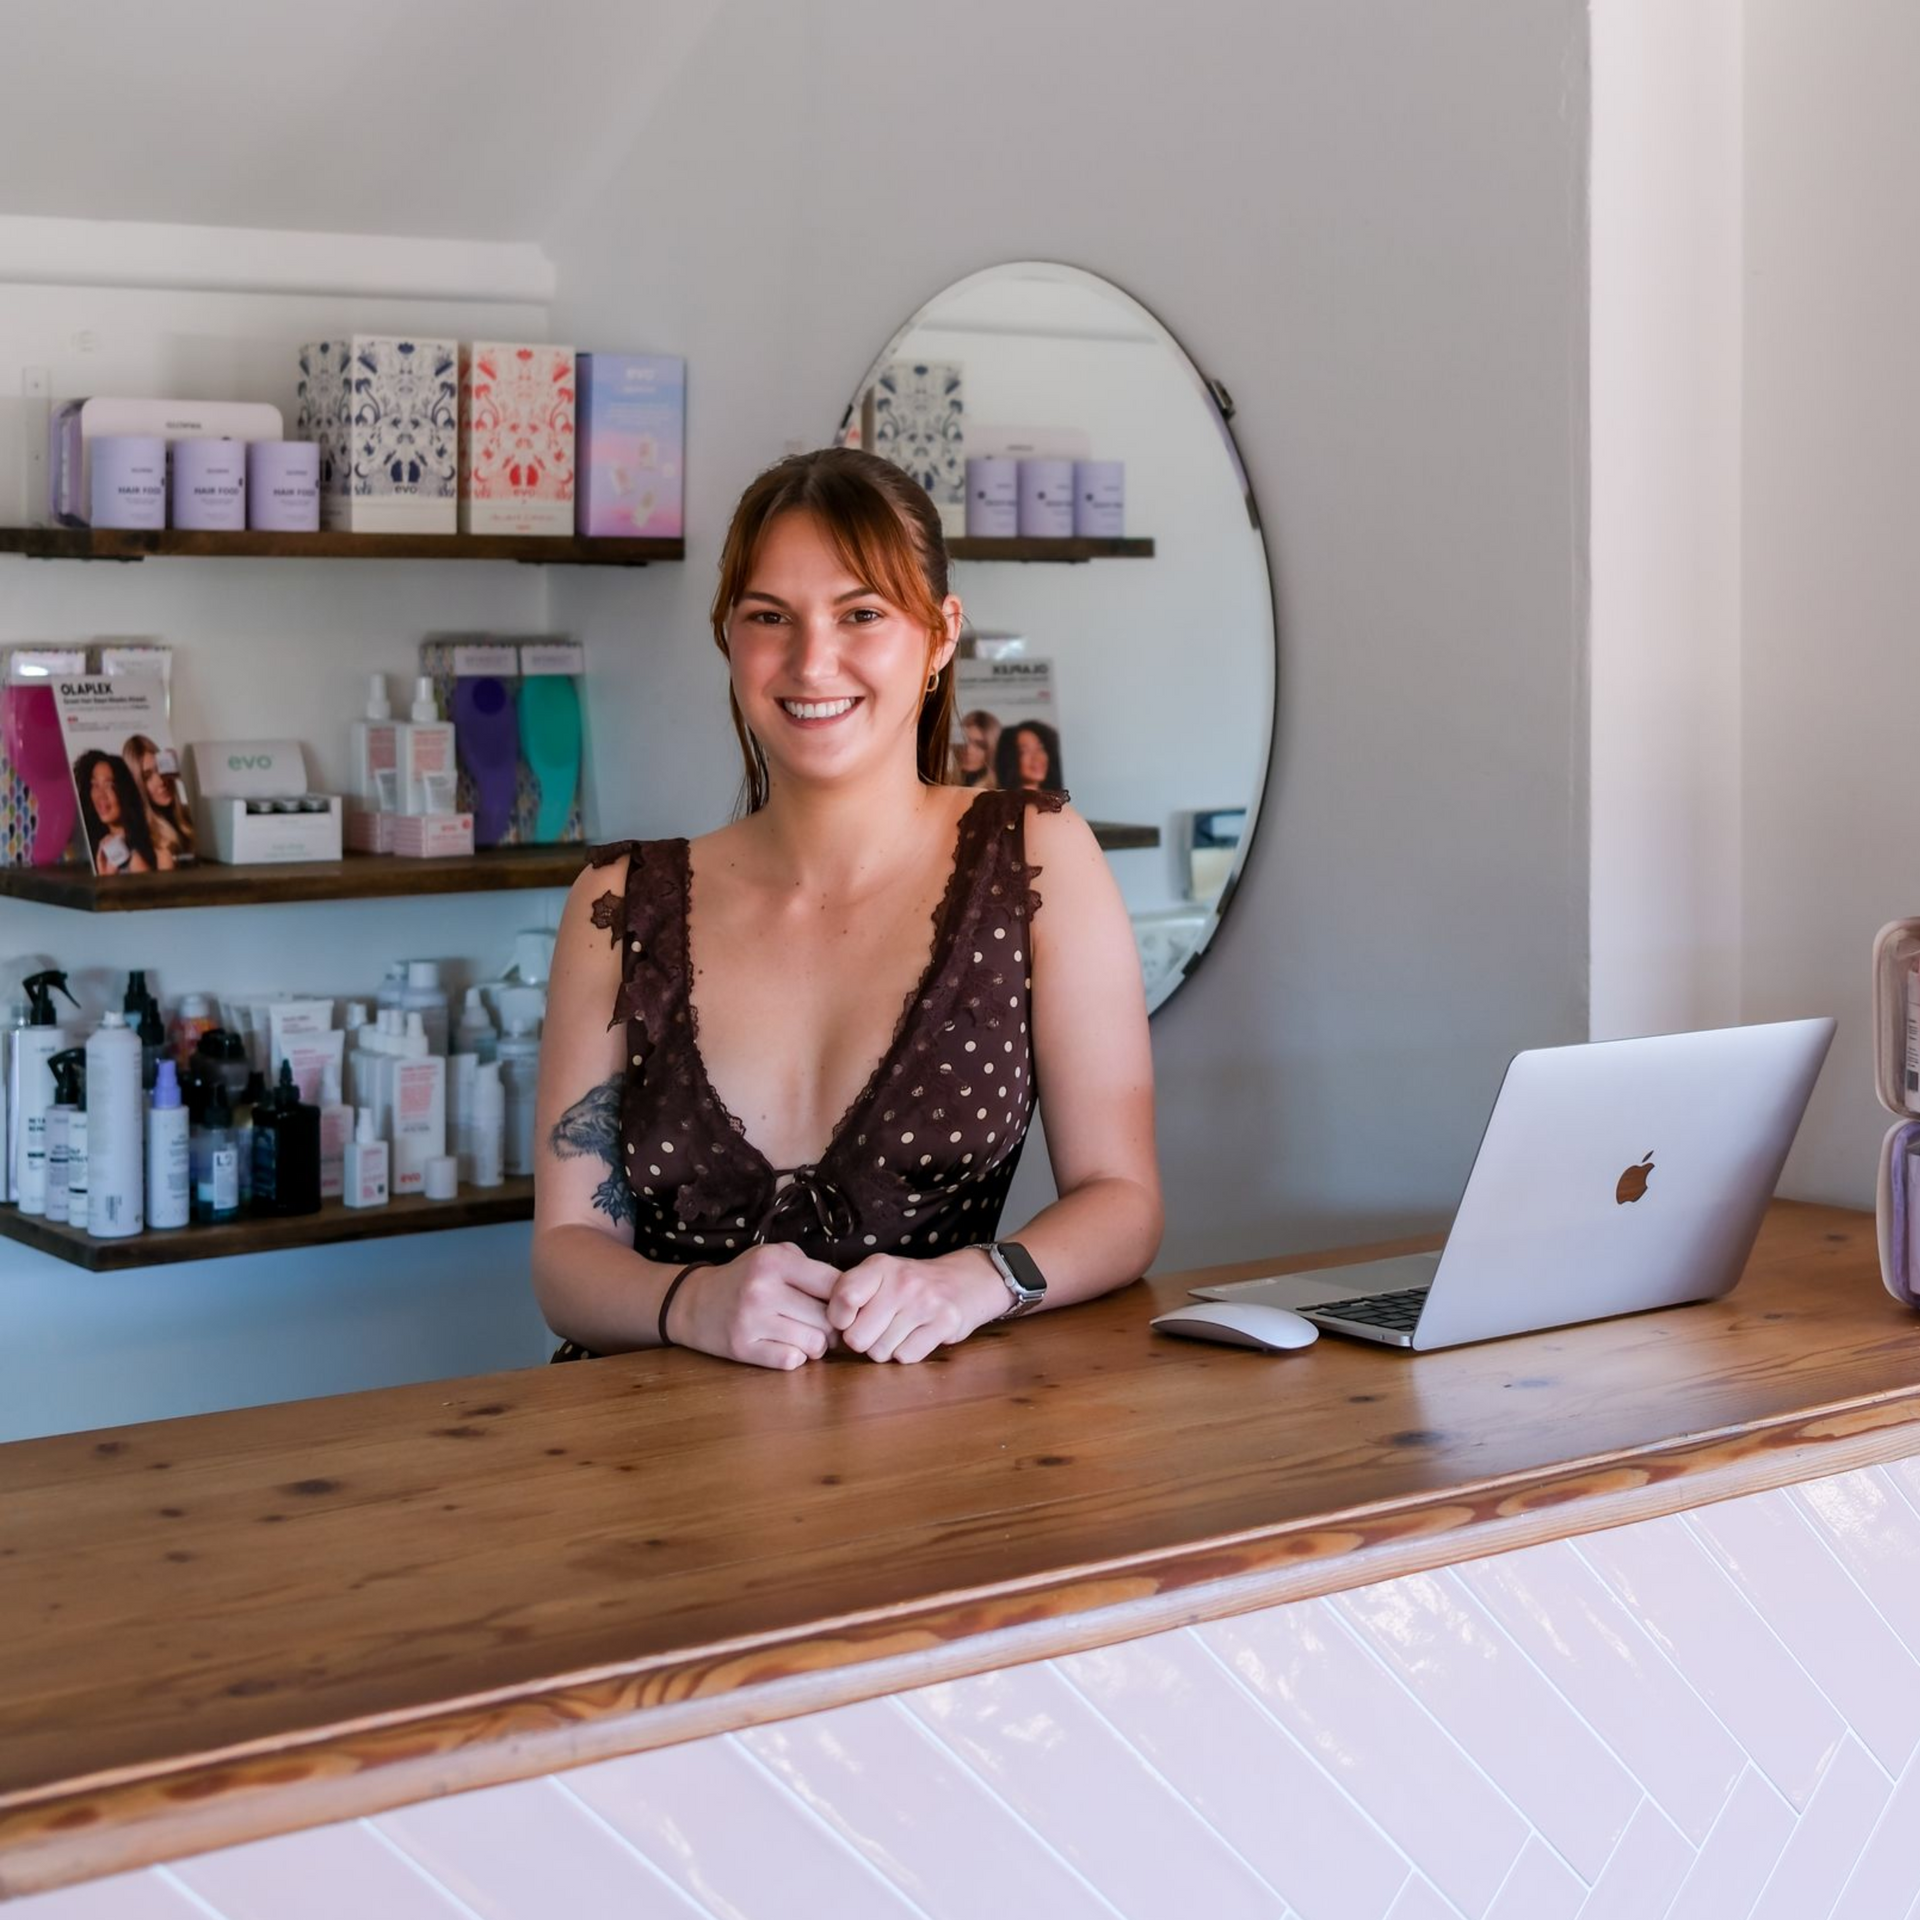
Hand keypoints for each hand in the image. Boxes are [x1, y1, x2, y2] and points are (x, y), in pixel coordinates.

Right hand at [667, 1243, 841, 1370]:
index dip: (847, 1299)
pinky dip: (795, 1357)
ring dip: (816, 1344)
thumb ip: (811, 1268)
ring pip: (814, 1344)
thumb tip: (853, 1295)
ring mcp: (750, 1320)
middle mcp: (762, 1289)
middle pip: (828, 1319)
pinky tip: (786, 1346)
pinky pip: (791, 1361)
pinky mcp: (742, 1348)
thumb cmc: (745, 1278)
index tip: (844, 1305)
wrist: (693, 1302)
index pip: (835, 1284)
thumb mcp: (772, 1256)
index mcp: (775, 1261)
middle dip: (833, 1326)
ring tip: (805, 1334)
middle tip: (824, 1325)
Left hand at [828, 1249, 1007, 1363]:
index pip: (843, 1298)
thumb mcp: (880, 1275)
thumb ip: (850, 1293)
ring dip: (886, 1348)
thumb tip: (824, 1328)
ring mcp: (926, 1302)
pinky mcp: (946, 1323)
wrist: (967, 1279)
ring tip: (900, 1330)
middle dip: (864, 1340)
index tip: (849, 1318)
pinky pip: (906, 1357)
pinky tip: (917, 1336)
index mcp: (879, 1266)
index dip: (838, 1319)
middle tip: (879, 1328)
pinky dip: (908, 1353)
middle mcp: (902, 1281)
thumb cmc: (912, 1284)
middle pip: (857, 1338)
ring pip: (880, 1352)